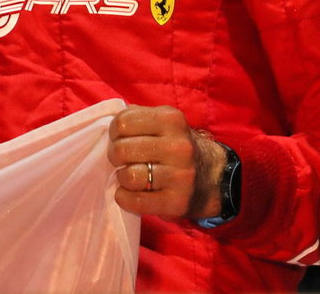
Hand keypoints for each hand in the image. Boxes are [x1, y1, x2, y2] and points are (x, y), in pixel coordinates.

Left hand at [106, 105, 226, 218]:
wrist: (212, 177)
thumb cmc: (174, 146)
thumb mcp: (162, 121)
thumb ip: (136, 116)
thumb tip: (107, 123)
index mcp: (171, 120)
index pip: (122, 123)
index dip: (114, 132)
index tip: (121, 139)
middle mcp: (179, 147)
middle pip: (122, 150)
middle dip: (115, 156)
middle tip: (122, 160)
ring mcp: (181, 176)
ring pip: (128, 176)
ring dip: (121, 178)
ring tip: (130, 176)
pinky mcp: (178, 202)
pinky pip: (135, 201)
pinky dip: (124, 198)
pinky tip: (130, 193)